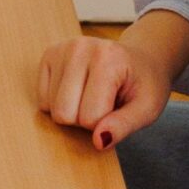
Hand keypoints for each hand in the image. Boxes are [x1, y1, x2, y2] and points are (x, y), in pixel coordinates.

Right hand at [38, 35, 172, 150]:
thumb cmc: (144, 85)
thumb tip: (98, 141)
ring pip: (51, 108)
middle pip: (63, 113)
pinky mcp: (49, 55)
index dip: (104, 123)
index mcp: (108, 58)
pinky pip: (42, 99)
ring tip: (91, 95)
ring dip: (71, 110)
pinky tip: (77, 90)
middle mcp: (79, 47)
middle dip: (83, 119)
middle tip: (103, 103)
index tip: (117, 107)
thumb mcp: (146, 109)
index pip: (89, 117)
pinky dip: (58, 102)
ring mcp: (61, 49)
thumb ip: (124, 126)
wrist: (141, 60)